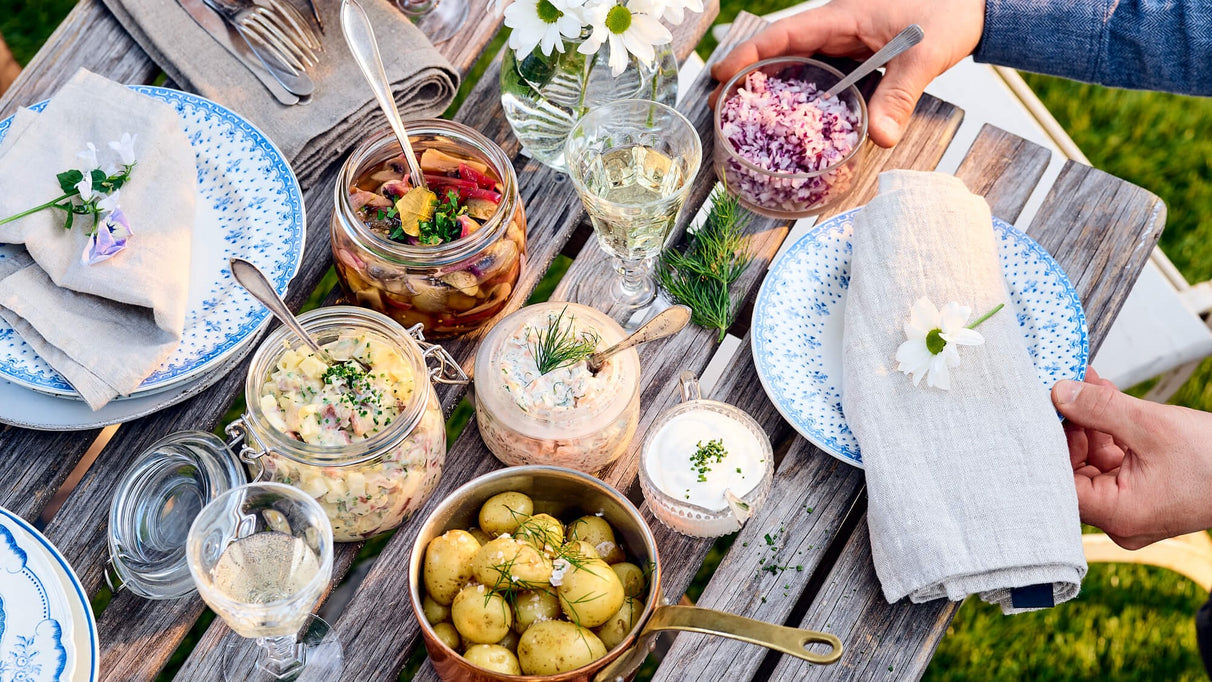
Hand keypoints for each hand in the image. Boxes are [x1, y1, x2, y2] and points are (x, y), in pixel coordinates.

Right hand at [710, 0, 985, 146]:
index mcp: (841, 16)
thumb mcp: (923, 55)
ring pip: (794, 63)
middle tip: (718, 106)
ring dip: (768, 86)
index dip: (748, 54)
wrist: (974, 7)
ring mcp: (843, 41)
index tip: (720, 74)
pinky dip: (797, 93)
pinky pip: (817, 73)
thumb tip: (880, 138)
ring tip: (741, 116)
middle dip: (746, 75)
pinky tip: (788, 118)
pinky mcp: (854, 55)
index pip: (784, 34)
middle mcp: (835, 27)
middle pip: (778, 50)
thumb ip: (899, 94)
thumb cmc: (948, 14)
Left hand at [1052, 368, 1211, 548]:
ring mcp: (1131, 507)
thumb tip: (1058, 393)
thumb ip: (1100, 410)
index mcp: (1117, 515)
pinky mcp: (1143, 492)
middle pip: (1074, 469)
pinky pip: (1114, 459)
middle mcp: (1119, 519)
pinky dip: (1108, 430)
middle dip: (1070, 424)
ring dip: (1089, 420)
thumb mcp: (1151, 427)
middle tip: (1062, 386)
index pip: (1058, 481)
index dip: (1048, 442)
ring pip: (1093, 460)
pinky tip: (1103, 395)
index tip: (1041, 406)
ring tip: (1085, 381)